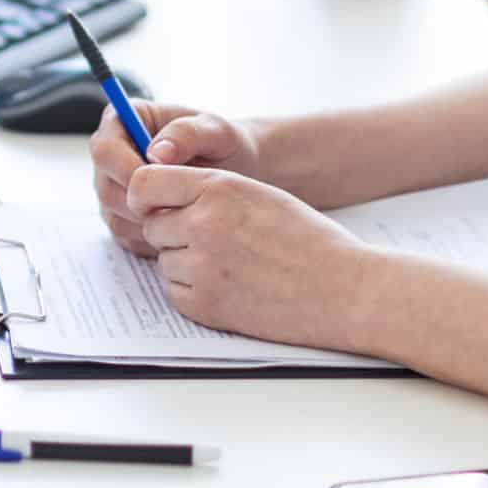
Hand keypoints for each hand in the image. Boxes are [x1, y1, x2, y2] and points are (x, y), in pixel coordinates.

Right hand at [89, 101, 260, 255]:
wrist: (236, 173)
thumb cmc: (225, 145)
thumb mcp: (217, 131)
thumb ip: (187, 134)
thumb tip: (155, 153)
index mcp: (123, 122)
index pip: (105, 150)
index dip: (127, 171)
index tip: (163, 184)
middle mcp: (111, 157)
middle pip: (105, 188)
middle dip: (142, 203)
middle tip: (182, 206)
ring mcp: (113, 189)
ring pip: (113, 216)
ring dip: (149, 224)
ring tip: (188, 214)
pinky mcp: (122, 216)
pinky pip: (125, 236)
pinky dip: (152, 239)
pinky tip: (182, 227)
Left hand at [128, 165, 369, 348]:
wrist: (343, 289)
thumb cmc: (307, 239)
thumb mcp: (257, 194)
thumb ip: (208, 190)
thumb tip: (158, 198)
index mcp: (218, 187)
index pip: (144, 182)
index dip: (145, 194)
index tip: (154, 202)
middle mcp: (204, 223)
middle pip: (152, 224)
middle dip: (172, 231)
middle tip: (213, 240)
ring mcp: (202, 267)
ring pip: (163, 259)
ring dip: (185, 262)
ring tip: (232, 264)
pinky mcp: (205, 305)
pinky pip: (174, 292)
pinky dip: (193, 291)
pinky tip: (231, 286)